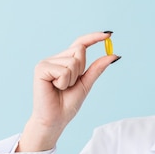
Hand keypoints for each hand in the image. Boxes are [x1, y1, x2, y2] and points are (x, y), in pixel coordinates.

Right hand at [17, 31, 119, 151]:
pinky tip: (55, 88)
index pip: (80, 44)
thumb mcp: (86, 84)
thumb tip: (113, 55)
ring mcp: (47, 62)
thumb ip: (97, 69)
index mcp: (65, 60)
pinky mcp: (41, 68)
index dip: (94, 37)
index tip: (110, 34)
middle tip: (70, 84)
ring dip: (72, 79)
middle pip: (79, 50)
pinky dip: (64, 82)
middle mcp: (55, 58)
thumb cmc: (67, 104)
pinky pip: (63, 70)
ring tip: (61, 88)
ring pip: (72, 61)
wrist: (55, 120)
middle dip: (81, 69)